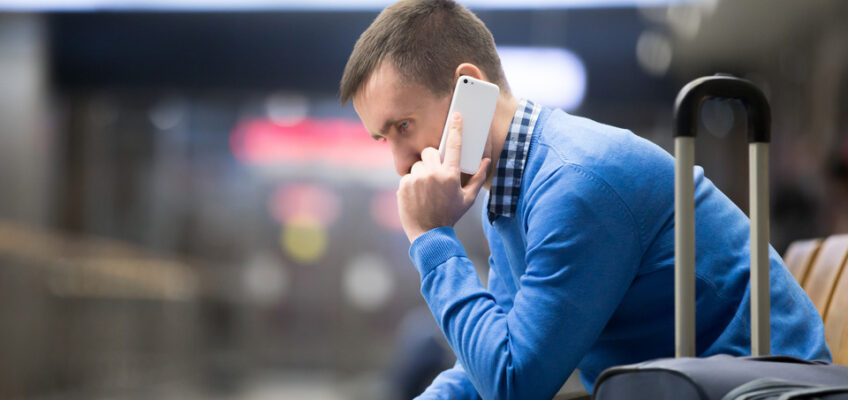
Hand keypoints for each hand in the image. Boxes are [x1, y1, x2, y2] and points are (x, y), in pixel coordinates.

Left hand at [397, 112, 490, 242]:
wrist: (428, 233)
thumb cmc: (450, 215)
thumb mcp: (468, 199)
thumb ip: (477, 178)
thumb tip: (486, 161)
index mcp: (450, 176)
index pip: (454, 146)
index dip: (455, 129)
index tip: (456, 116)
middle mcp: (433, 174)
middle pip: (430, 151)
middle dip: (432, 159)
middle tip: (435, 174)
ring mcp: (417, 179)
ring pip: (418, 164)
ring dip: (422, 172)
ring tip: (426, 190)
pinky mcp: (404, 184)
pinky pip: (408, 175)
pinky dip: (412, 183)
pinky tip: (417, 195)